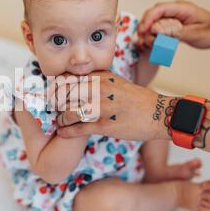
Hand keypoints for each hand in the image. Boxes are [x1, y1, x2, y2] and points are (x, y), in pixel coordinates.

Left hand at [50, 71, 170, 140]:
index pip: (68, 79)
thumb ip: (97, 80)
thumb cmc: (136, 99)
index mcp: (100, 77)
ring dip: (60, 119)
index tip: (52, 94)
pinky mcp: (103, 125)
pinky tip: (62, 132)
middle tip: (53, 109)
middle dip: (55, 103)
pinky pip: (77, 129)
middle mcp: (98, 90)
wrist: (157, 113)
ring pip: (68, 112)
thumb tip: (78, 81)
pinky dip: (66, 131)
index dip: (56, 88)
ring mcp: (100, 107)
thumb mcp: (116, 82)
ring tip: (59, 122)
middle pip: (64, 95)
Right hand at [137, 0, 209, 48]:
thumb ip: (175, 32)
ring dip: (148, 33)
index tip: (142, 30)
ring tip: (147, 44)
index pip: (159, 9)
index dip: (148, 19)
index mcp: (182, 8)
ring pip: (154, 22)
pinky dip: (153, 37)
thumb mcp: (195, 34)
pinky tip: (152, 44)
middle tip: (142, 40)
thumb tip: (157, 30)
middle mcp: (176, 11)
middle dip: (145, 27)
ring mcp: (173, 17)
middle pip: (153, 15)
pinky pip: (159, 29)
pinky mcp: (173, 25)